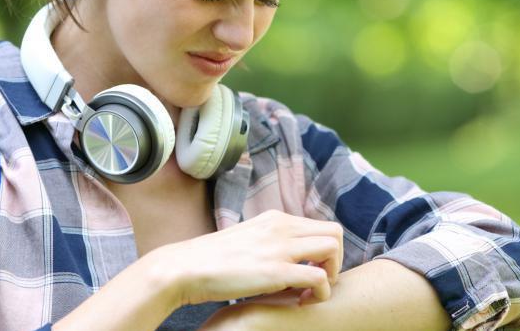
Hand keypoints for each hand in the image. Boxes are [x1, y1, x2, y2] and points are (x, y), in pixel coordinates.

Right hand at [149, 209, 343, 307]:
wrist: (185, 268)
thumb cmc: (211, 260)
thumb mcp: (248, 240)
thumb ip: (269, 242)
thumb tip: (285, 256)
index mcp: (275, 218)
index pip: (320, 226)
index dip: (323, 251)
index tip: (310, 270)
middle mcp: (282, 226)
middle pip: (334, 233)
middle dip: (334, 261)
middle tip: (317, 281)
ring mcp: (280, 247)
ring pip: (333, 248)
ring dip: (331, 274)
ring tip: (309, 292)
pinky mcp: (277, 271)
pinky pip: (320, 278)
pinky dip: (321, 293)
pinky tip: (302, 301)